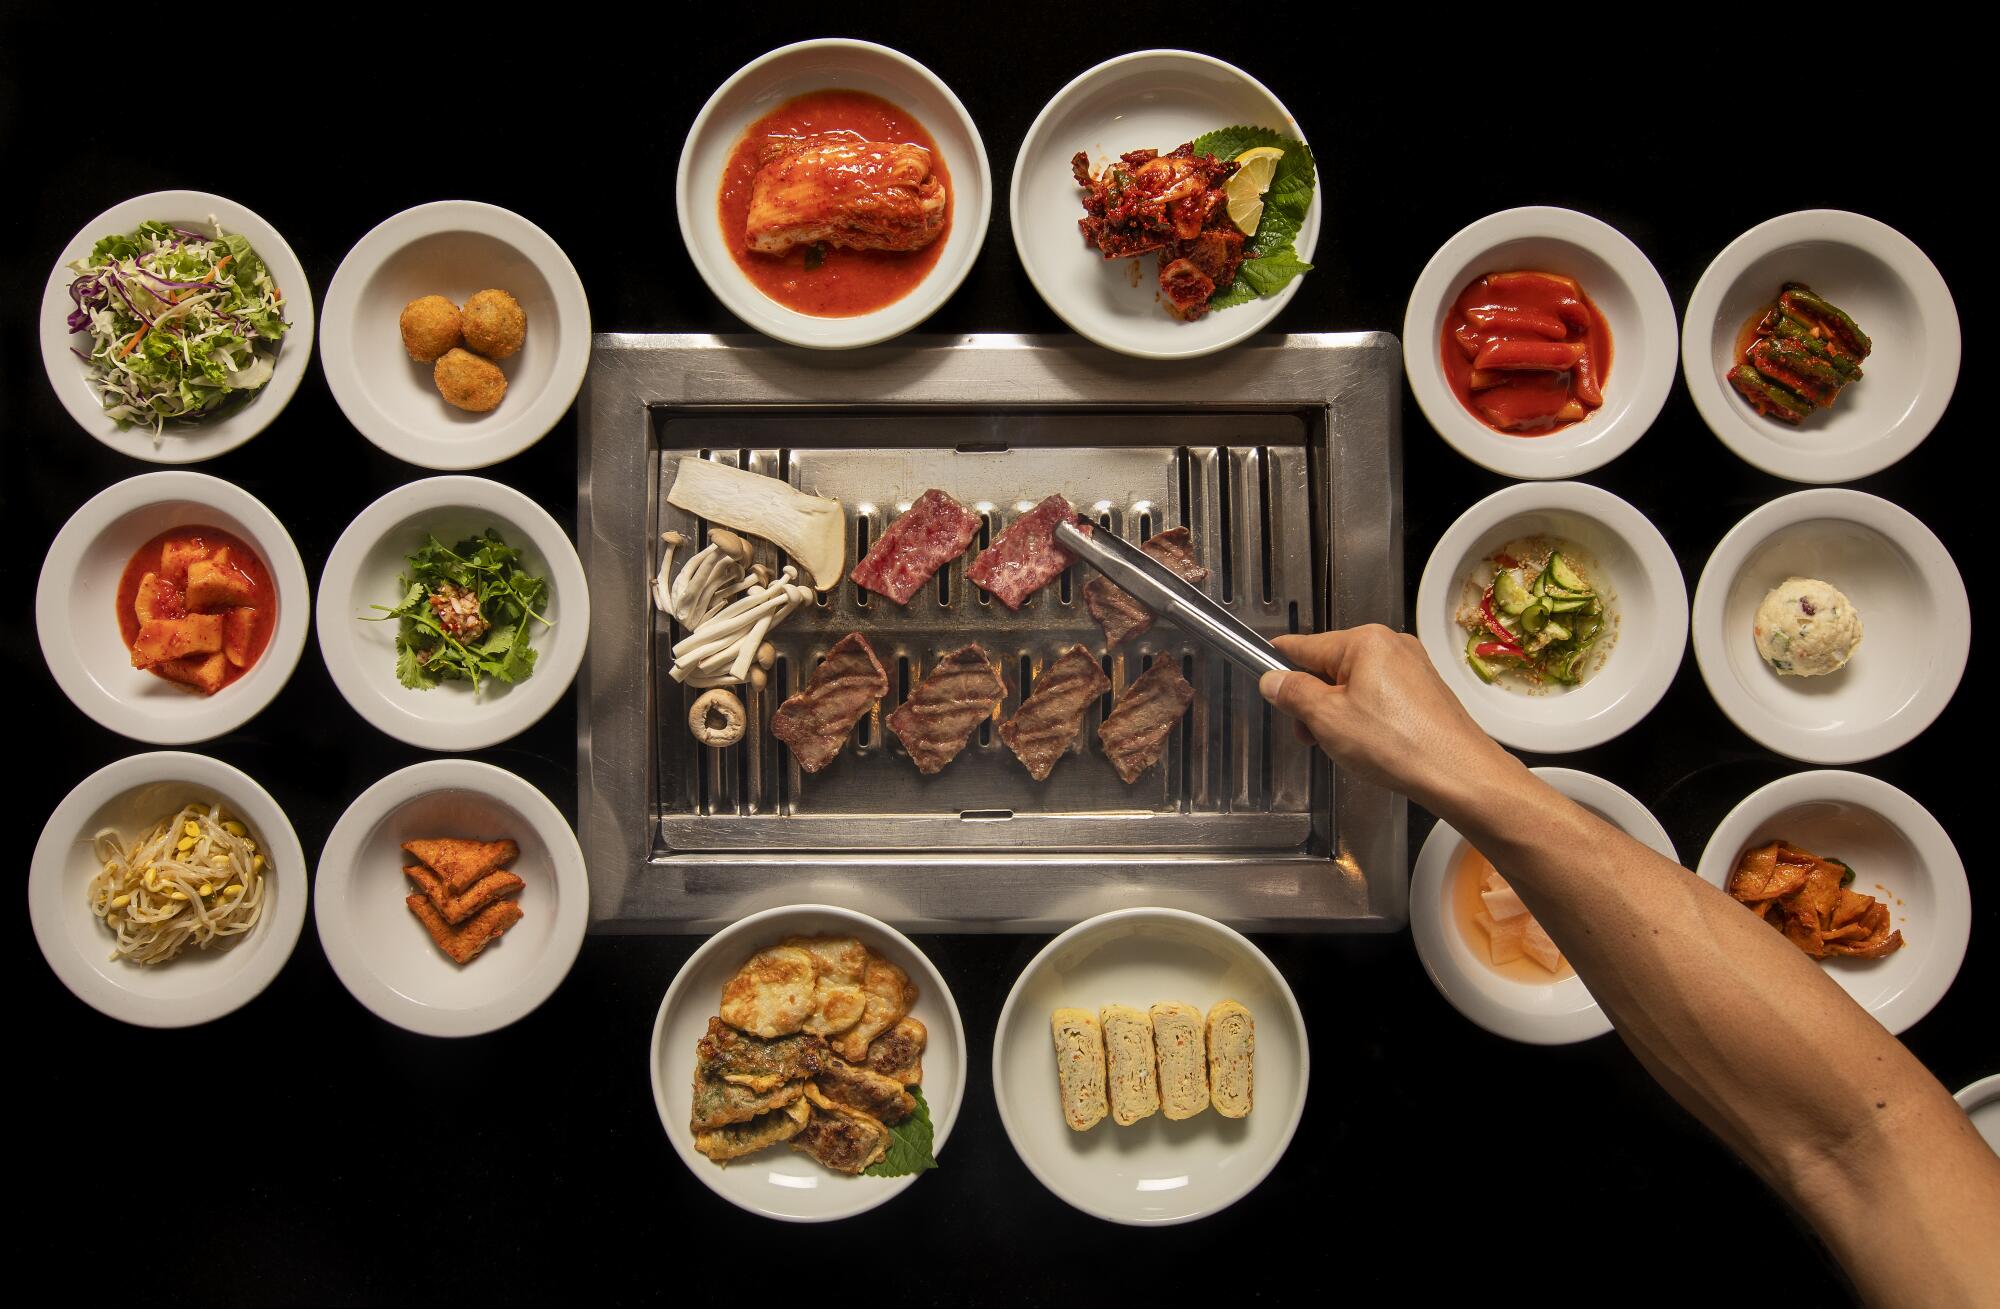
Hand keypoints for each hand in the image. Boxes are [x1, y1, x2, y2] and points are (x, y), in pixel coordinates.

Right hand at [1258, 625, 1519, 814]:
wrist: (1460, 774)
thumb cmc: (1397, 744)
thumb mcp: (1327, 720)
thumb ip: (1294, 694)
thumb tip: (1273, 680)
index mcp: (1365, 641)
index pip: (1306, 645)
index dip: (1279, 661)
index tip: (1261, 666)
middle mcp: (1392, 645)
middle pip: (1331, 666)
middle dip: (1313, 700)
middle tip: (1309, 734)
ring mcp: (1413, 668)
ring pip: (1356, 685)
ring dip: (1338, 713)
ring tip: (1342, 747)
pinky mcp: (1426, 693)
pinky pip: (1381, 697)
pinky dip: (1366, 718)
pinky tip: (1369, 747)